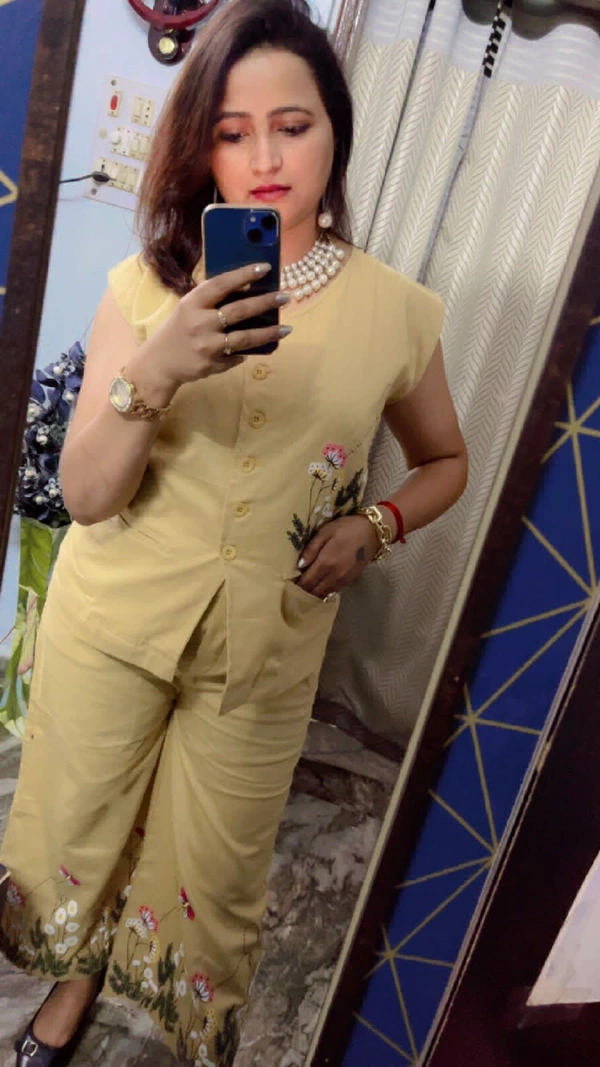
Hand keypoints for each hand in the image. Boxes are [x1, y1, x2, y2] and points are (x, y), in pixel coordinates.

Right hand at [130, 263, 290, 402]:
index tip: (265, 267)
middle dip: (266, 302)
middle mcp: (200, 323)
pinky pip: (238, 355)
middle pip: (239, 310)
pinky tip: (260, 347)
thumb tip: (247, 290)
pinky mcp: (213, 364)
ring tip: (286, 328)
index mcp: (192, 303)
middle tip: (286, 296)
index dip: (244, 274)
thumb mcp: (188, 309)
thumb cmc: (177, 330)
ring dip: (269, 333)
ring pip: (245, 338)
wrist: (159, 364)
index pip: (221, 284)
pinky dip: (248, 350)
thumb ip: (211, 300)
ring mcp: (207, 346)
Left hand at [296, 515, 380, 598]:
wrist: (372, 532)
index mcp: (326, 562)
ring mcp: (343, 580)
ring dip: (313, 594)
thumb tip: (299, 566)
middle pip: (314, 591)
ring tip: (302, 592)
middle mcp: (334, 575)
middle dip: (302, 593)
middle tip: (292, 591)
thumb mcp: (326, 532)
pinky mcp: (350, 580)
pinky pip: (333, 591)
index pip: (306, 582)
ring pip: (324, 593)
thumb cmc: (346, 528)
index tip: (287, 586)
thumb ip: (311, 549)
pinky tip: (318, 588)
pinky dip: (324, 591)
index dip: (296, 587)